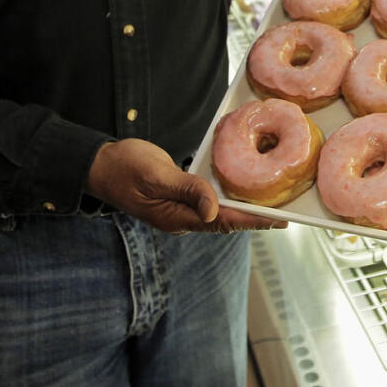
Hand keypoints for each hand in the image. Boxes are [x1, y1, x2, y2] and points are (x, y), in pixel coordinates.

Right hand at [85, 139, 286, 233]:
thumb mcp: (157, 175)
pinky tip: (245, 192)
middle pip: (227, 222)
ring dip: (246, 211)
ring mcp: (181, 211)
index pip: (223, 222)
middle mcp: (183, 219)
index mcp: (177, 218)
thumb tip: (213, 212)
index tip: (279, 221)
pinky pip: (211, 203)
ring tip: (274, 206)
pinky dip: (231, 199)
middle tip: (286, 215)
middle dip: (256, 219)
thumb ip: (187, 190)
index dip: (254, 221)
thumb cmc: (125, 167)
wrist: (100, 165)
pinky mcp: (180, 200)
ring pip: (221, 215)